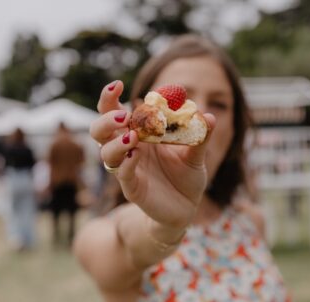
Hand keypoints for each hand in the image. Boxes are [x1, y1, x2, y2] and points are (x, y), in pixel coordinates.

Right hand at [90, 80, 215, 227]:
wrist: (187, 208)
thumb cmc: (186, 177)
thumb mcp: (196, 154)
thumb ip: (201, 136)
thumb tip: (209, 116)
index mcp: (139, 134)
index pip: (114, 111)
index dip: (109, 98)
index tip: (118, 84)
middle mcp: (127, 149)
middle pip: (100, 130)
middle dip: (106, 119)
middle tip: (124, 115)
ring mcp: (127, 169)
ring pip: (106, 153)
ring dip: (115, 142)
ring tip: (133, 137)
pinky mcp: (132, 188)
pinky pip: (122, 174)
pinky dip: (126, 164)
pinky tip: (135, 155)